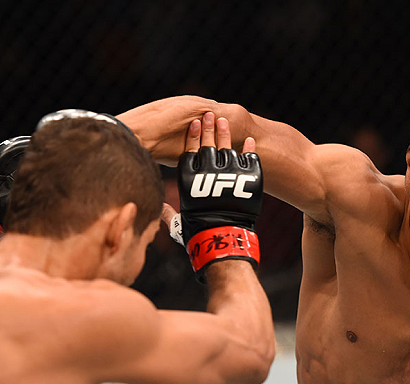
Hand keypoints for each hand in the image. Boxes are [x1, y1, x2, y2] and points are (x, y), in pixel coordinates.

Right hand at [176, 112, 261, 280]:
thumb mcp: (178, 224)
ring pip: (227, 148)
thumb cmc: (197, 234)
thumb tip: (160, 208)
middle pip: (208, 144)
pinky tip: (248, 140)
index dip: (192, 136)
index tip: (195, 123)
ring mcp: (229, 174)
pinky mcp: (247, 179)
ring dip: (225, 133)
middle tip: (209, 115)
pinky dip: (249, 149)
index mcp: (188, 179)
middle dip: (208, 127)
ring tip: (224, 121)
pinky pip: (249, 159)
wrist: (223, 241)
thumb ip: (168, 214)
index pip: (189, 150)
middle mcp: (207, 172)